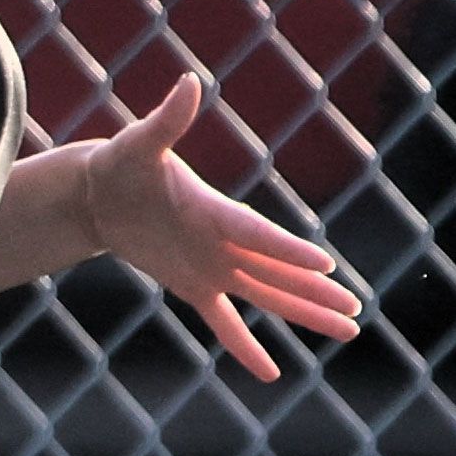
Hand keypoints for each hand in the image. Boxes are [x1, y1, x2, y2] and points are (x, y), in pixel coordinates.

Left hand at [84, 73, 362, 381]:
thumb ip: (167, 120)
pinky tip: (270, 372)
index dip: (286, 249)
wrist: (99, 192)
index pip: (256, 234)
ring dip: (302, 312)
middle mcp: (222, 241)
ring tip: (348, 329)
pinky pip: (223, 320)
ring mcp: (212, 265)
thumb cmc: (119, 163)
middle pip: (276, 271)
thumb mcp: (138, 145)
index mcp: (214, 211)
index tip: (323, 263)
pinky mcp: (192, 284)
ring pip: (265, 295)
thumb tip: (189, 82)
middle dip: (313, 291)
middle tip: (357, 308)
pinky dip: (243, 345)